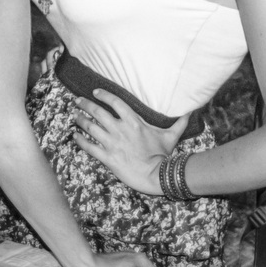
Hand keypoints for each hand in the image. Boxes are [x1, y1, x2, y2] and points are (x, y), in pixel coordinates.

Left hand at [71, 90, 188, 194]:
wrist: (156, 175)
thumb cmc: (163, 154)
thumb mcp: (171, 136)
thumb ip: (179, 123)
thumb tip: (191, 112)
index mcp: (133, 121)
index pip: (114, 102)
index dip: (103, 95)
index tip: (95, 92)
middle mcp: (120, 129)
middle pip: (98, 112)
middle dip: (85, 104)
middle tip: (77, 100)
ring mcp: (112, 143)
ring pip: (91, 127)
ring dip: (80, 120)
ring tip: (74, 115)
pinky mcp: (107, 157)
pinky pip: (89, 147)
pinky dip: (80, 140)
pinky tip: (75, 136)